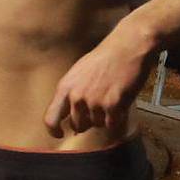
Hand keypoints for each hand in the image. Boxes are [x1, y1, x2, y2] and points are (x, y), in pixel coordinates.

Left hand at [44, 18, 158, 138]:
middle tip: (98, 113)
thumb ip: (72, 92)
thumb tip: (71, 114)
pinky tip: (121, 107)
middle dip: (87, 123)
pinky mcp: (113, 104)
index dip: (54, 130)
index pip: (51, 119)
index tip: (61, 133)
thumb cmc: (106, 57)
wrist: (128, 47)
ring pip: (97, 124)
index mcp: (65, 88)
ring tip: (112, 103)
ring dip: (104, 118)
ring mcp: (95, 101)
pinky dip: (117, 118)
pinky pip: (112, 123)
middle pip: (77, 125)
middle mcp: (77, 97)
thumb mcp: (79, 72)